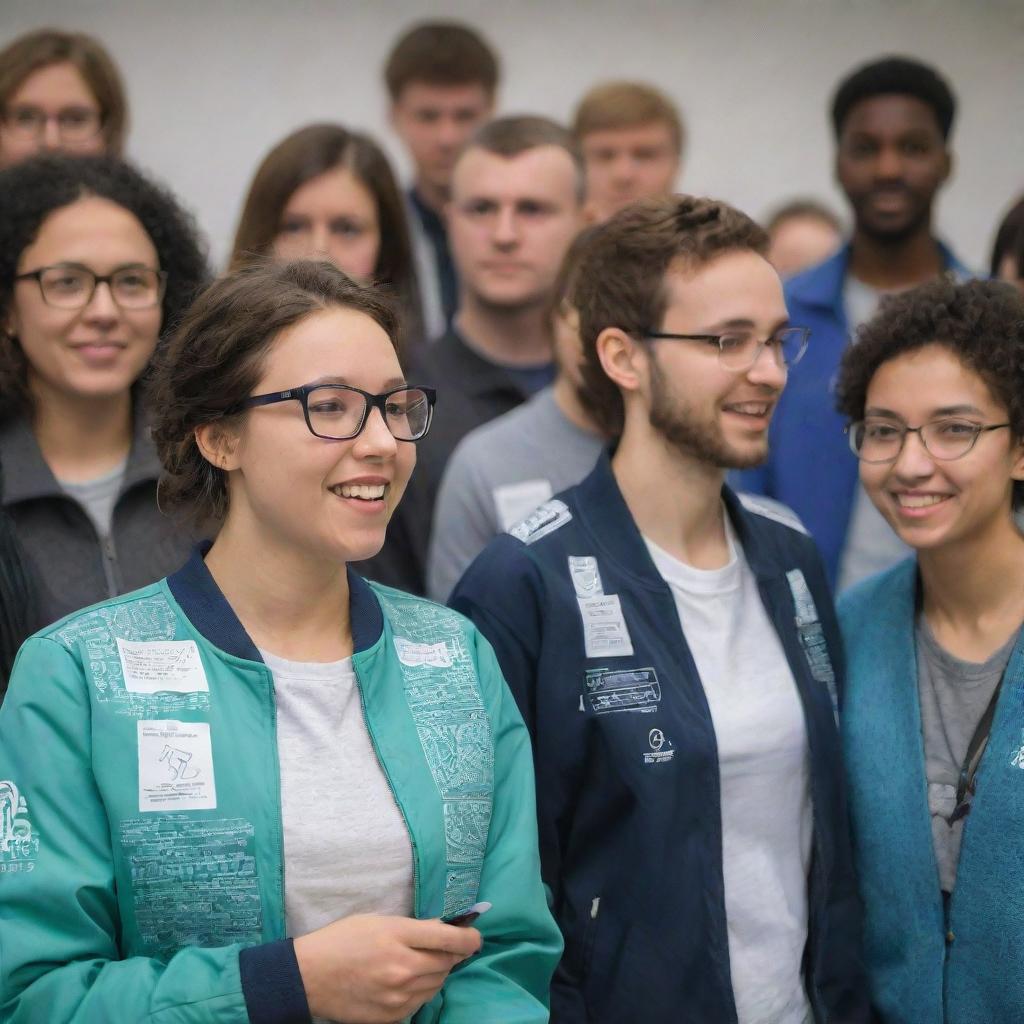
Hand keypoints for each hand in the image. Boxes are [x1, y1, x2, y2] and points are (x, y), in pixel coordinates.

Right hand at [293, 914, 481, 1022]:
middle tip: (445, 947)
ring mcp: (398, 995)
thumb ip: (412, 926)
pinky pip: (421, 1002)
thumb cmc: (342, 939)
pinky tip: (408, 981)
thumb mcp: (377, 920)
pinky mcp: (391, 1016)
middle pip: (446, 962)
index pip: (448, 938)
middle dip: (452, 954)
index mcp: (398, 936)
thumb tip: (441, 930)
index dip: (468, 938)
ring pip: (437, 983)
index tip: (475, 937)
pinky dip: (421, 990)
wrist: (309, 976)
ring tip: (422, 963)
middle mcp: (402, 967)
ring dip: (437, 972)